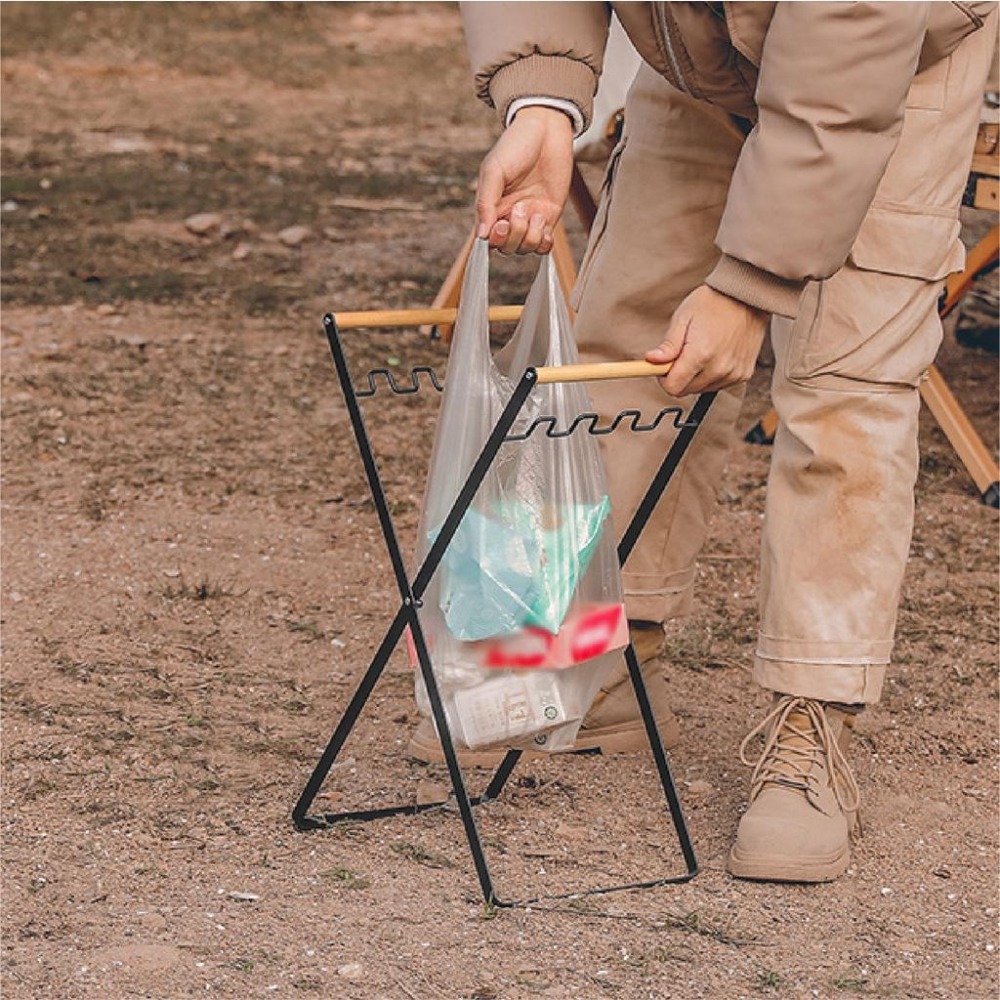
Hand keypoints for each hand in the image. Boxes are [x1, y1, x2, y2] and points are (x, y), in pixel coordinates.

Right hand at [476, 106, 573, 253]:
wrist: (546, 130)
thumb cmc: (515, 146)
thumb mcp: (494, 171)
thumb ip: (485, 203)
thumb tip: (481, 236)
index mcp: (491, 207)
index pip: (487, 239)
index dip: (493, 240)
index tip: (500, 224)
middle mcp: (508, 216)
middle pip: (506, 248)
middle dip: (513, 236)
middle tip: (519, 209)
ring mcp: (529, 219)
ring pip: (525, 249)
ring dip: (529, 236)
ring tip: (534, 212)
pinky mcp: (549, 217)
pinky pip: (543, 245)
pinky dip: (543, 242)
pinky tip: (543, 222)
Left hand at [645, 285, 768, 395]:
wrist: (747, 297)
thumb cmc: (713, 303)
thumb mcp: (683, 318)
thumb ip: (668, 345)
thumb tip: (652, 361)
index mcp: (700, 354)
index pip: (672, 387)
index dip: (663, 377)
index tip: (665, 364)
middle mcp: (719, 368)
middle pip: (685, 390)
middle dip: (679, 375)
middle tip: (684, 352)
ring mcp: (733, 373)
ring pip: (701, 389)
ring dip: (696, 376)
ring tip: (703, 349)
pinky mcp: (742, 375)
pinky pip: (718, 385)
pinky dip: (712, 374)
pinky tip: (716, 354)